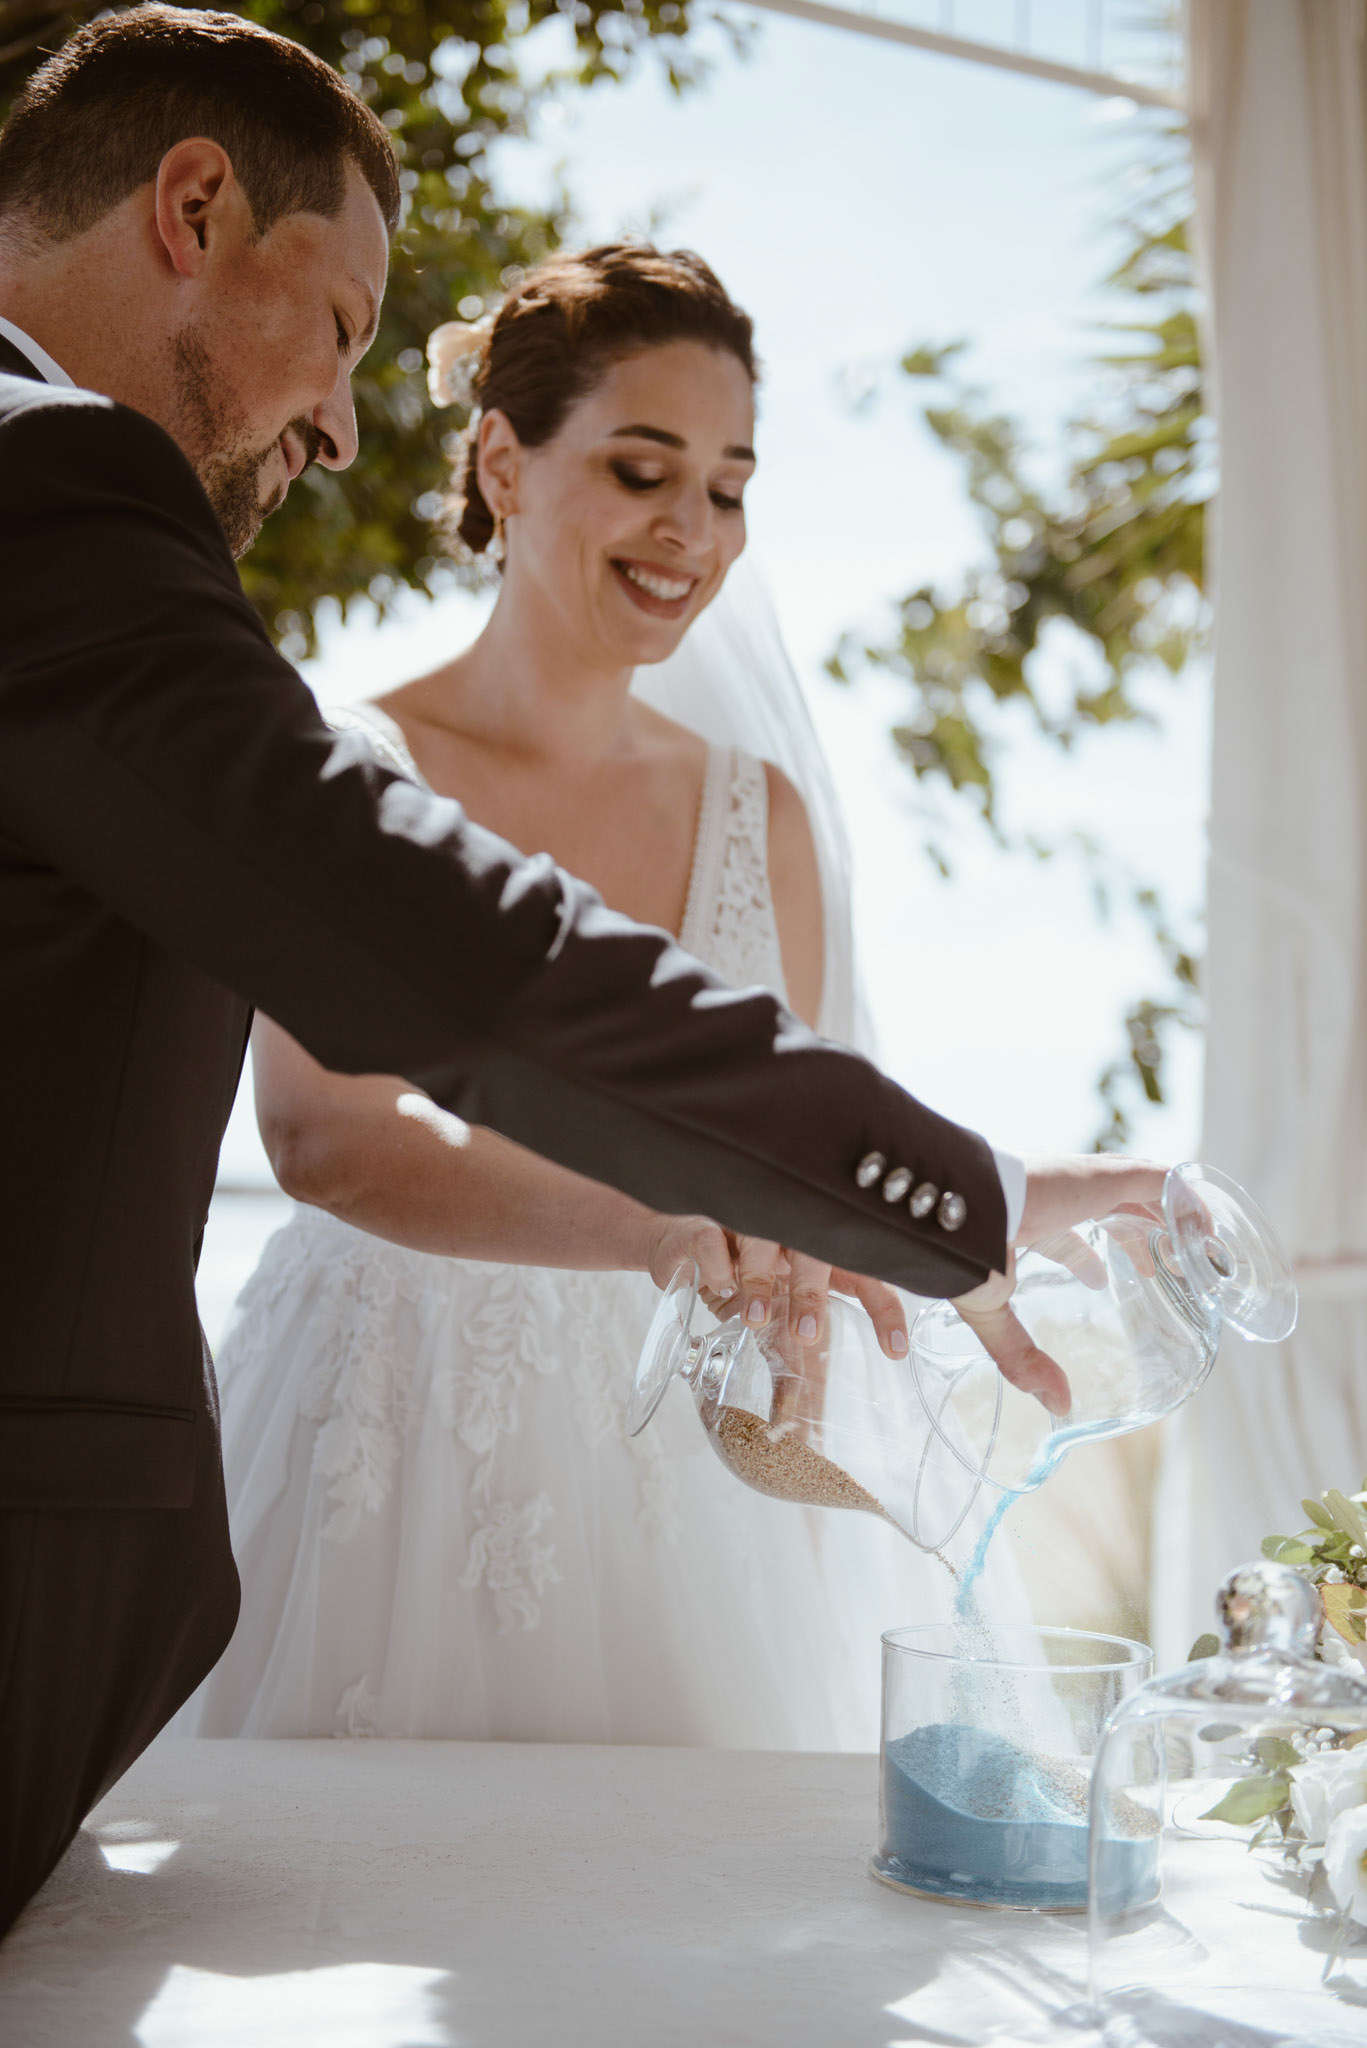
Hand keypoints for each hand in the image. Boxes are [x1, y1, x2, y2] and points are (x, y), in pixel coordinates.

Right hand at [642, 1216, 908, 1360]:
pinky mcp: (707, 1226)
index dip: (884, 1312)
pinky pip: (713, 1239)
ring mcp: (752, 1227)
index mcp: (824, 1262)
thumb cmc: (743, 1282)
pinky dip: (716, 1265)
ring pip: (765, 1242)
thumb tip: (805, 1438)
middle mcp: (794, 1239)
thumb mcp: (772, 1322)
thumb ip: (792, 1368)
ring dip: (762, 1281)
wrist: (681, 1245)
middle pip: (816, 1257)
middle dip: (813, 1296)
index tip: (895, 1350)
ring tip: (755, 1318)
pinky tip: (717, 1286)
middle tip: (806, 1336)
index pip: (866, 1280)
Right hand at [949, 1153, 1169, 1415]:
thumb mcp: (988, 1312)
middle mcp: (1053, 1196)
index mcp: (1022, 1223)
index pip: (1059, 1232)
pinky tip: (1203, 1224)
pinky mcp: (1098, 1177)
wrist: (952, 1209)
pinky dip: (1182, 1199)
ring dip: (1162, 1216)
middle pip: (1103, 1206)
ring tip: (1191, 1246)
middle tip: (1155, 1267)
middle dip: (1132, 1232)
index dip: (1080, 1255)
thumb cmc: (959, 1253)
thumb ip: (1021, 1357)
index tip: (1099, 1278)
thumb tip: (1058, 1404)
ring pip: (1134, 1189)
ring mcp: (1077, 1182)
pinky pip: (1155, 1180)